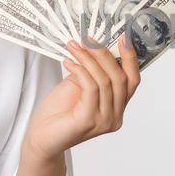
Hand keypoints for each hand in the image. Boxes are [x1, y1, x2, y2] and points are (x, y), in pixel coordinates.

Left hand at [23, 34, 140, 157]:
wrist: (41, 137)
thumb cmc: (58, 113)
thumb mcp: (79, 85)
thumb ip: (92, 71)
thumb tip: (97, 47)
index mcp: (117, 108)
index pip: (132, 80)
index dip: (131, 58)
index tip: (123, 38)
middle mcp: (115, 116)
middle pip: (120, 78)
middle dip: (104, 54)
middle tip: (88, 39)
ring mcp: (104, 121)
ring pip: (105, 81)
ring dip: (89, 59)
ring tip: (74, 47)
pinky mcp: (89, 121)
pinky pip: (91, 88)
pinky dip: (81, 70)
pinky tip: (69, 62)